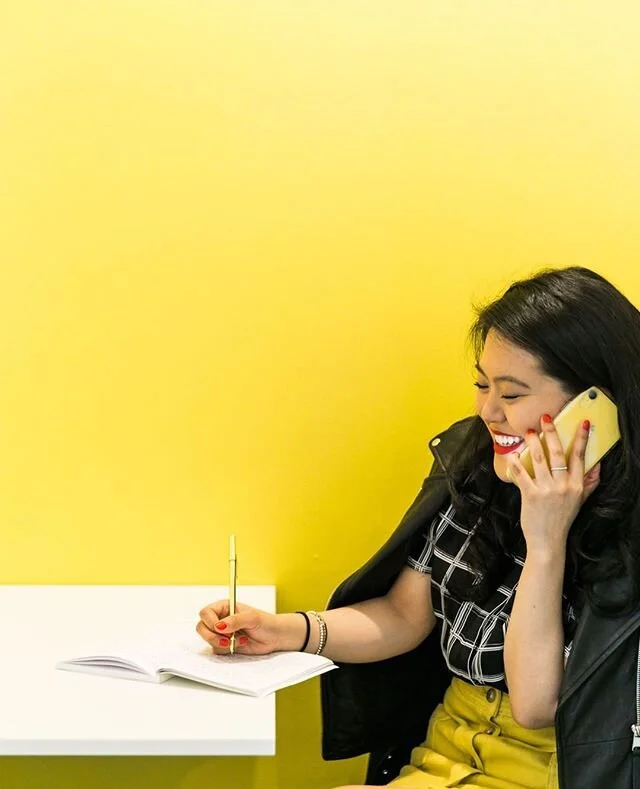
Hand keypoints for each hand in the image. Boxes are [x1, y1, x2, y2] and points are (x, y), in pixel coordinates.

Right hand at [196, 600, 281, 654]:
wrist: (274, 637)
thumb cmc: (265, 622)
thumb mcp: (252, 617)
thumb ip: (235, 620)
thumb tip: (219, 625)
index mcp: (224, 607)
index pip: (205, 612)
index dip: (210, 621)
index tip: (220, 628)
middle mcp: (220, 619)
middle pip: (201, 627)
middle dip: (212, 636)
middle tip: (226, 640)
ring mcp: (221, 633)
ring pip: (208, 640)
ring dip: (222, 643)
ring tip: (239, 640)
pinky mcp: (225, 645)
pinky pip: (217, 650)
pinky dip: (228, 650)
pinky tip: (241, 644)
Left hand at [506, 415, 599, 554]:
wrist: (548, 541)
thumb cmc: (562, 519)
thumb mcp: (580, 501)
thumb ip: (589, 483)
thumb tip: (597, 466)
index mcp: (576, 485)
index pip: (580, 457)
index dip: (581, 438)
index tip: (582, 423)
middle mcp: (563, 486)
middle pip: (558, 453)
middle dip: (552, 433)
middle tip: (545, 418)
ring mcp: (546, 490)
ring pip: (540, 460)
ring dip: (534, 443)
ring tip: (529, 432)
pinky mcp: (531, 495)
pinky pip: (522, 474)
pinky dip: (516, 463)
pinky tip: (512, 454)